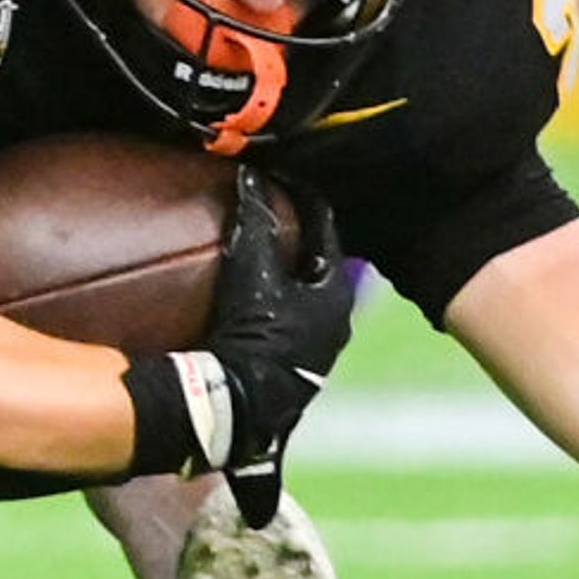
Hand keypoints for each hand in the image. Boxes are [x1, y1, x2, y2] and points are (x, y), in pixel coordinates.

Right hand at [200, 171, 351, 528]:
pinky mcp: (296, 369)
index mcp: (336, 293)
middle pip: (318, 264)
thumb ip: (255, 223)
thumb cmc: (255, 332)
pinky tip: (255, 300)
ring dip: (286, 274)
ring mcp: (318, 350)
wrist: (240, 403)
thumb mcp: (253, 271)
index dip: (303, 201)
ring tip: (259, 254)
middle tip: (270, 213)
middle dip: (296, 239)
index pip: (326, 230)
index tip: (281, 180)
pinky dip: (277, 301)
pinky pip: (292, 319)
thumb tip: (252, 176)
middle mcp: (338, 322)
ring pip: (306, 296)